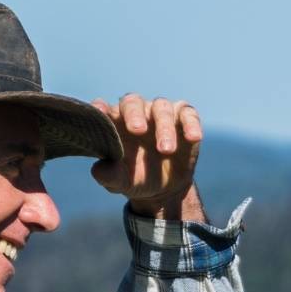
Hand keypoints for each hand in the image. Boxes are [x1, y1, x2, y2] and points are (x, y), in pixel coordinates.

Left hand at [90, 93, 205, 221]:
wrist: (164, 189)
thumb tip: (97, 169)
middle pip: (133, 102)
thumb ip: (109, 176)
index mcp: (115, 123)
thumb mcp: (122, 182)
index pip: (104, 108)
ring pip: (161, 108)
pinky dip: (191, 124)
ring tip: (166, 150)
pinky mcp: (184, 119)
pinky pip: (188, 115)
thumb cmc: (136, 179)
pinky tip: (193, 138)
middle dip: (134, 114)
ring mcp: (160, 114)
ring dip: (164, 127)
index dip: (100, 108)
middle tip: (137, 130)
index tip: (99, 112)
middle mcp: (136, 112)